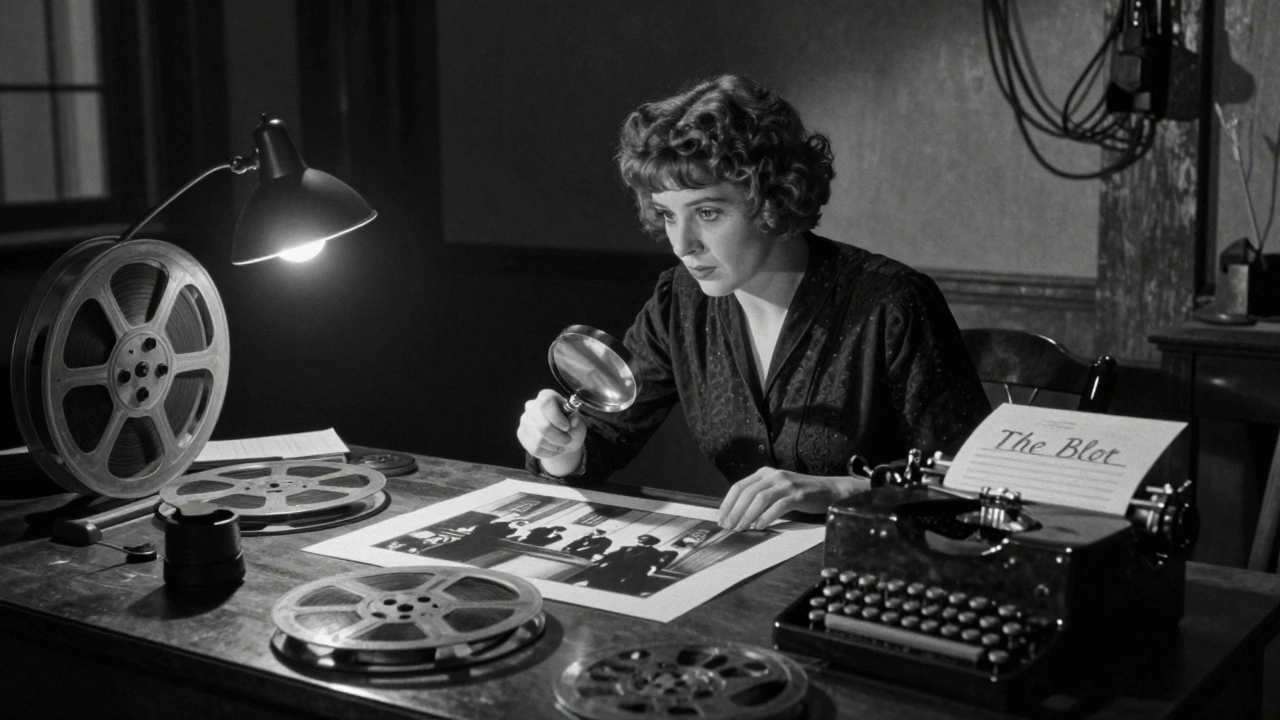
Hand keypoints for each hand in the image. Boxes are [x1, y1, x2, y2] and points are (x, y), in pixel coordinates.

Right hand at [516, 389, 586, 474]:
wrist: (562, 441)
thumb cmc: (571, 427)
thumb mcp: (578, 423)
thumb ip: (576, 420)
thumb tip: (573, 418)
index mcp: (546, 396)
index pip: (546, 402)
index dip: (557, 417)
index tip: (567, 427)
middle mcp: (532, 405)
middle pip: (543, 425)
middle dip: (558, 437)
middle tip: (568, 440)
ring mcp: (525, 419)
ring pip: (539, 439)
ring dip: (554, 446)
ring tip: (561, 445)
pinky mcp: (521, 433)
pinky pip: (534, 448)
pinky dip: (547, 453)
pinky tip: (553, 450)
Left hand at [717, 468, 859, 530]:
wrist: (827, 490)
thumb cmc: (799, 493)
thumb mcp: (776, 489)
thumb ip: (759, 496)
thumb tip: (737, 514)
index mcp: (764, 473)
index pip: (739, 486)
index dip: (727, 503)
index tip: (721, 518)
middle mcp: (773, 475)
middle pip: (747, 493)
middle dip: (735, 511)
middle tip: (729, 526)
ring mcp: (786, 484)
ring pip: (760, 498)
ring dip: (747, 515)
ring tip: (741, 528)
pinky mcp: (798, 495)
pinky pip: (778, 506)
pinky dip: (766, 517)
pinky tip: (759, 526)